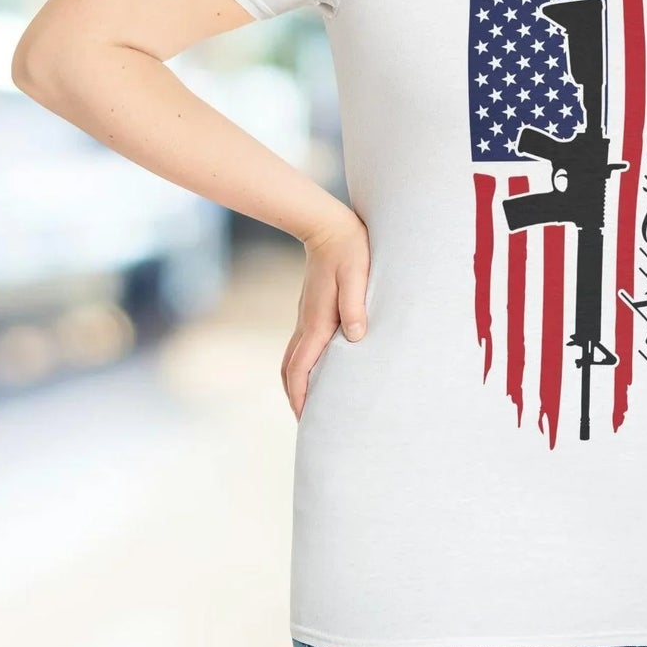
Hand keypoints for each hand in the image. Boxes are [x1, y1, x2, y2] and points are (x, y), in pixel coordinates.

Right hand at [282, 207, 369, 420]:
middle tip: (307, 421)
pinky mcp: (311, 310)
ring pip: (292, 358)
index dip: (300, 394)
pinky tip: (317, 371)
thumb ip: (355, 306)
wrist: (328, 225)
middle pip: (289, 368)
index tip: (304, 418)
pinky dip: (302, 366)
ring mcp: (306, 316)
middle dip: (294, 396)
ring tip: (310, 403)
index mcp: (317, 320)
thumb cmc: (349, 250)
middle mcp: (307, 322)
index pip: (300, 366)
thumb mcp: (356, 275)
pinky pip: (301, 346)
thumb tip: (356, 338)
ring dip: (296, 382)